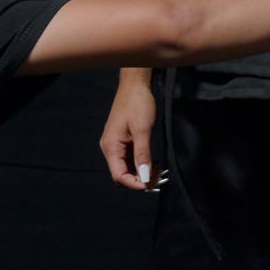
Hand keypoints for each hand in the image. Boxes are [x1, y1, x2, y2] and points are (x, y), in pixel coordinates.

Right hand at [99, 72, 159, 192]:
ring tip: (160, 173)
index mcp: (111, 146)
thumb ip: (143, 155)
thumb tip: (145, 177)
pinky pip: (130, 158)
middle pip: (122, 174)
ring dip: (142, 173)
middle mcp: (110, 148)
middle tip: (159, 180)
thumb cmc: (137, 103)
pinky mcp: (122, 141)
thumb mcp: (142, 130)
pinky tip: (154, 164)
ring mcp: (116, 144)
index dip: (135, 184)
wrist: (135, 84)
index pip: (119, 175)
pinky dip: (142, 164)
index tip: (151, 185)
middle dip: (140, 180)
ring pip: (127, 167)